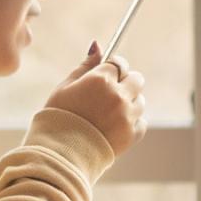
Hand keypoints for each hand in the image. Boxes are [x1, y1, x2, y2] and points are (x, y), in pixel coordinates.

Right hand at [45, 41, 147, 156]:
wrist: (61, 155)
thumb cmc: (58, 118)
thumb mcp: (65, 88)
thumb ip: (85, 66)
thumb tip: (97, 44)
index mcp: (100, 80)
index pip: (118, 62)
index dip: (113, 67)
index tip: (107, 73)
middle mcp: (118, 95)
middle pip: (136, 78)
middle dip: (126, 82)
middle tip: (110, 93)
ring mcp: (128, 115)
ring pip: (140, 100)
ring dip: (129, 103)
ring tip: (108, 114)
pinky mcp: (133, 134)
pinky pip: (141, 121)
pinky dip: (132, 123)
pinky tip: (114, 127)